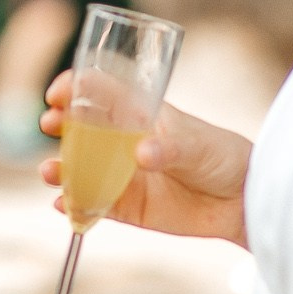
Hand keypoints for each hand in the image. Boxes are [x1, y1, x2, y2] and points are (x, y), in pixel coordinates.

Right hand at [38, 70, 250, 248]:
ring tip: (50, 172)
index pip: (100, 91)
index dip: (75, 86)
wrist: (243, 202)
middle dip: (60, 123)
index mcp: (140, 114)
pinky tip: (65, 206)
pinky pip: (94, 205)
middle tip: (49, 124)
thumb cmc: (222, 157)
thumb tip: (141, 154)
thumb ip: (170, 149)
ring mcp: (124, 174)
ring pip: (81, 168)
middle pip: (81, 127)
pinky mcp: (128, 206)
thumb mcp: (198, 146)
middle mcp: (125, 141)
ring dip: (61, 168)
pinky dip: (75, 205)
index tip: (57, 93)